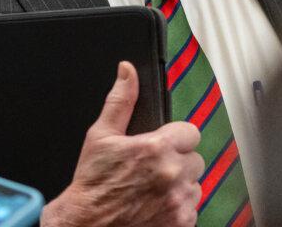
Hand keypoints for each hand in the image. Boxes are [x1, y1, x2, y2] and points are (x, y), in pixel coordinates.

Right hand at [41, 62, 202, 226]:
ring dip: (180, 187)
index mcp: (156, 148)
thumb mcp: (100, 135)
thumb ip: (121, 100)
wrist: (86, 225)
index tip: (163, 146)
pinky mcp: (181, 224)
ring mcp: (178, 202)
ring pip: (195, 185)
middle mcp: (172, 174)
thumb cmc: (92, 184)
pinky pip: (192, 210)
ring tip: (154, 189)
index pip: (191, 133)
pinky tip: (157, 207)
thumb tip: (127, 71)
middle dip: (178, 163)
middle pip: (195, 160)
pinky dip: (179, 209)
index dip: (176, 138)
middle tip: (153, 170)